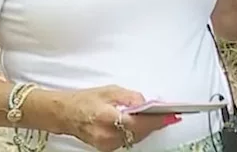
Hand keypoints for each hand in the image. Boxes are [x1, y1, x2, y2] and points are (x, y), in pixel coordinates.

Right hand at [60, 85, 179, 150]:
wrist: (65, 114)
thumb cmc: (84, 100)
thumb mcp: (109, 91)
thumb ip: (130, 97)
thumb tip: (148, 103)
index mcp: (106, 117)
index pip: (138, 123)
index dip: (156, 120)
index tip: (172, 115)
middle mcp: (106, 135)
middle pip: (139, 133)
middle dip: (155, 123)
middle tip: (169, 115)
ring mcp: (106, 144)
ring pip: (135, 138)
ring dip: (147, 128)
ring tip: (158, 118)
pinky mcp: (106, 148)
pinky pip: (128, 140)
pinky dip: (137, 132)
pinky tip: (142, 124)